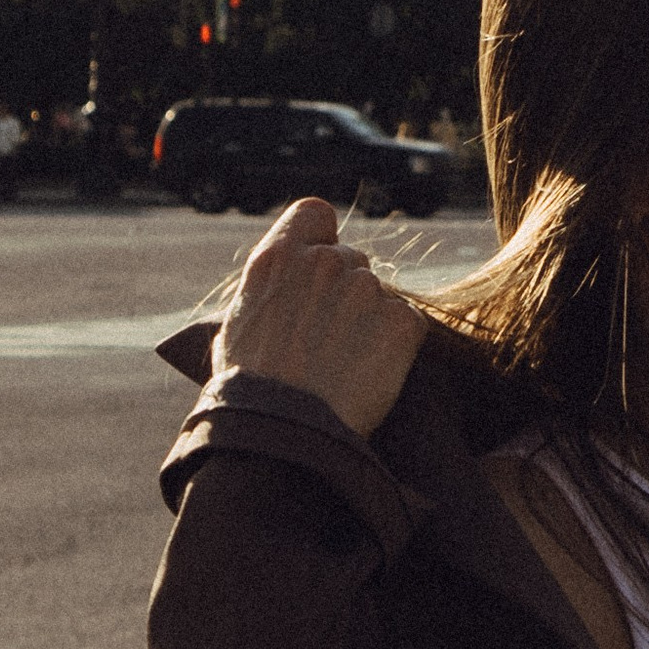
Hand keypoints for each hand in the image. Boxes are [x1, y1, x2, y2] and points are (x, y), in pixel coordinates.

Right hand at [214, 197, 426, 438]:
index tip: (319, 263)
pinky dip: (396, 346)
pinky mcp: (401, 321)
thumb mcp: (240, 324)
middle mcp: (322, 263)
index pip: (314, 214)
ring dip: (370, 321)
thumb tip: (288, 285)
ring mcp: (364, 289)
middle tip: (329, 339)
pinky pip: (408, 323)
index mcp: (277, 258)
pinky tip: (369, 374)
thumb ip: (271, 288)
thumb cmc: (251, 391)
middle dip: (345, 293)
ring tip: (344, 365)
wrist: (283, 435)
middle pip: (351, 260)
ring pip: (380, 294)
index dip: (321, 237)